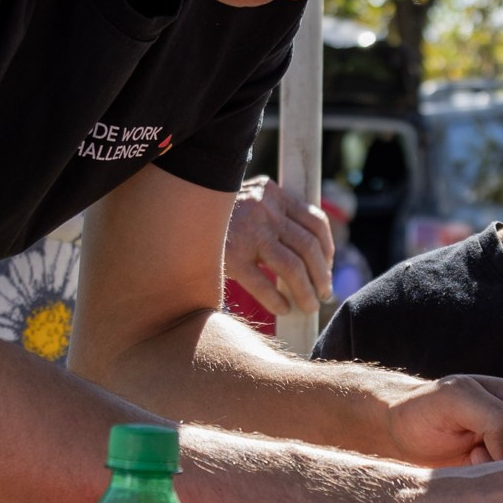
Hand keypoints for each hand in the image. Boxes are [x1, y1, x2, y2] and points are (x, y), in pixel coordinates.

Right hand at [224, 176, 334, 315]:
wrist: (173, 213)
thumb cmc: (215, 215)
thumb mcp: (247, 199)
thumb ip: (272, 214)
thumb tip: (306, 251)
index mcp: (272, 193)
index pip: (315, 220)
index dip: (328, 248)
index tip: (328, 267)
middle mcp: (263, 208)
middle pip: (308, 246)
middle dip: (322, 275)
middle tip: (324, 294)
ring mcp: (247, 231)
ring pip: (292, 267)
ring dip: (306, 291)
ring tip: (309, 306)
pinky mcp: (230, 254)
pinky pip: (263, 283)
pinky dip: (277, 300)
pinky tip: (283, 309)